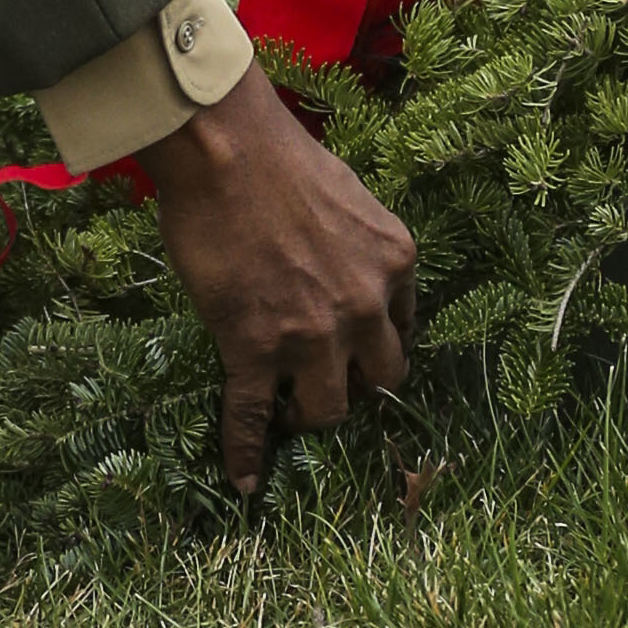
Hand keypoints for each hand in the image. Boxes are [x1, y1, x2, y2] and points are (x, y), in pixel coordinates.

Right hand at [148, 65, 416, 489]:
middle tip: (326, 379)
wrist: (224, 147)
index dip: (377, 345)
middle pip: (380, 381)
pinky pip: (254, 417)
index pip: (403, 329)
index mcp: (395, 263)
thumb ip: (359, 244)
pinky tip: (245, 479)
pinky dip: (247, 453)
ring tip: (288, 408)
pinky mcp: (254, 348)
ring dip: (311, 413)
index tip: (357, 353)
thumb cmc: (280, 156)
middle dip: (356, 386)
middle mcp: (364, 308)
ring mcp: (310, 335)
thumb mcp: (352, 195)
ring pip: (329, 410)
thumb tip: (345, 263)